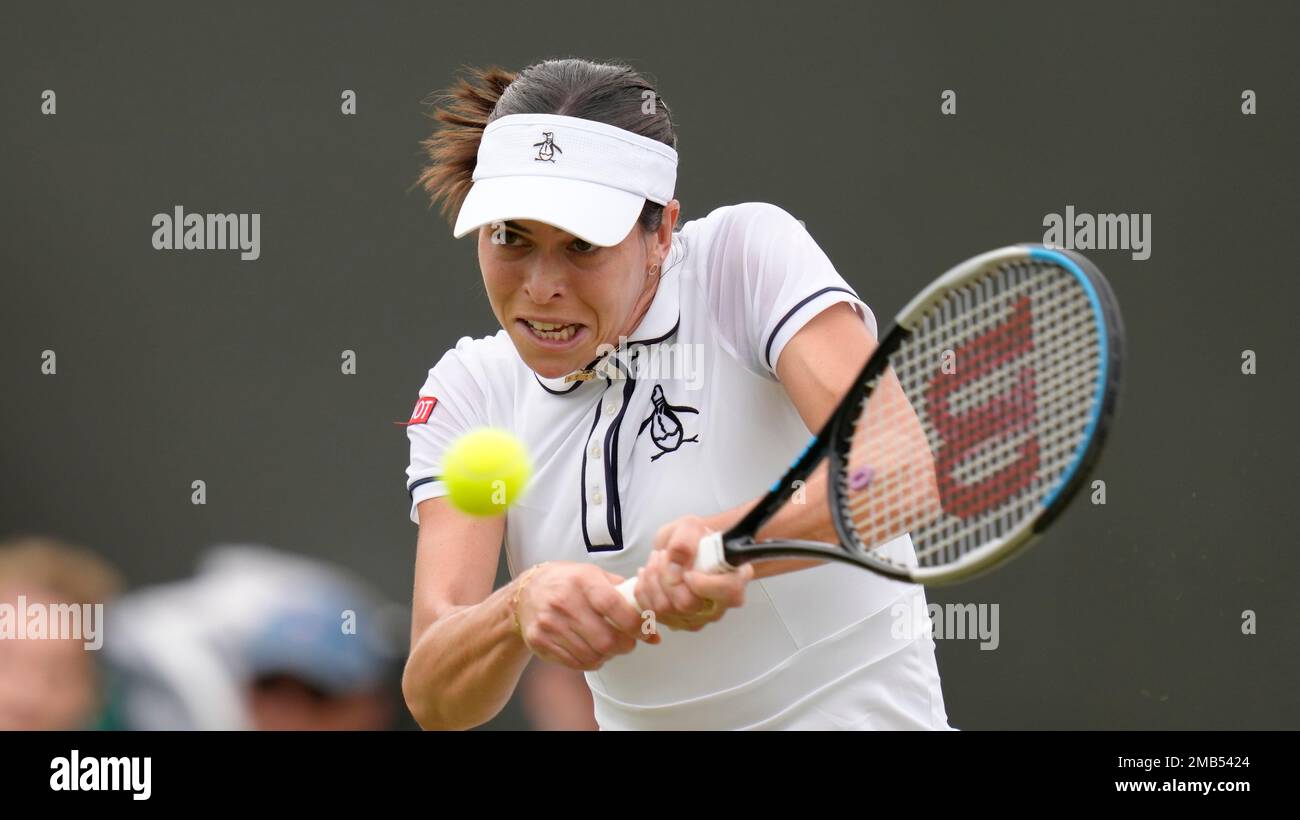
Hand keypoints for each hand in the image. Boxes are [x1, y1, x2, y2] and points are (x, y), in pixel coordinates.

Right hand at [515, 561, 658, 670]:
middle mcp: (564, 602)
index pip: (614, 605)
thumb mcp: (594, 576)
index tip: (645, 632)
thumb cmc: (569, 583)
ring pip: (593, 655)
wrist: (526, 593)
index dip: (635, 624)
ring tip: (608, 645)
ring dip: (608, 655)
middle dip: (624, 646)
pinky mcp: (541, 641)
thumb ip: (625, 596)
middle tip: (627, 643)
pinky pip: (577, 663)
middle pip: (606, 639)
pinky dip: (591, 662)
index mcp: (582, 580)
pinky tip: (591, 650)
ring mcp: (550, 624)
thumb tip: (654, 627)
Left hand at [633, 515, 754, 631]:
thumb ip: (685, 539)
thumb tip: (677, 559)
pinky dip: (643, 592)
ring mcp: (699, 618)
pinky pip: (652, 613)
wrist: (682, 551)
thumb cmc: (693, 539)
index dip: (703, 583)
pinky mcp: (678, 623)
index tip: (688, 570)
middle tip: (662, 555)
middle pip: (687, 604)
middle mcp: (720, 605)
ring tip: (653, 560)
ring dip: (651, 581)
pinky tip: (647, 575)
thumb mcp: (690, 527)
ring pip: (666, 610)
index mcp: (734, 579)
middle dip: (666, 576)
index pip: (728, 591)